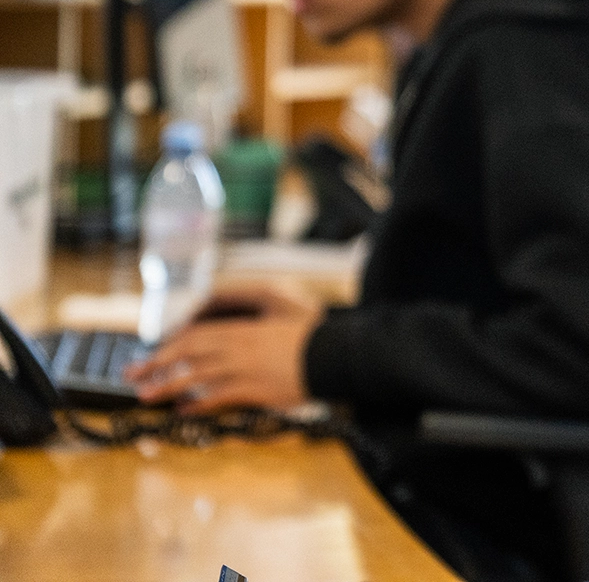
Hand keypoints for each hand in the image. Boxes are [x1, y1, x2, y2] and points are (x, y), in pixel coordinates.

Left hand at [125, 285, 322, 413]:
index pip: (195, 334)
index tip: (152, 354)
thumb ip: (248, 297)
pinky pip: (219, 398)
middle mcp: (238, 347)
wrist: (337, 355)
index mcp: (242, 326)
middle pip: (187, 353)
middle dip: (155, 363)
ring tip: (145, 395)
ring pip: (195, 376)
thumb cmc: (311, 330)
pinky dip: (198, 404)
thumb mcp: (280, 301)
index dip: (170, 344)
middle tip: (131, 374)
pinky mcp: (255, 391)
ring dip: (167, 385)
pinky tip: (184, 410)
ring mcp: (245, 370)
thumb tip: (216, 305)